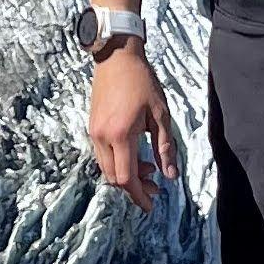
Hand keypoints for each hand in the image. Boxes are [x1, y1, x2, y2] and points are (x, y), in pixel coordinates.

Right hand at [86, 43, 175, 211]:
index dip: (139, 195)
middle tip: (155, 187)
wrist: (116, 57)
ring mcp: (94, 132)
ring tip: (148, 168)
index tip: (151, 205)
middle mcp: (102, 137)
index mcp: (120, 135)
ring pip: (106, 168)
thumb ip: (165, 147)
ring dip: (126, 175)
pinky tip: (135, 154)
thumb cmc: (142, 82)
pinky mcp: (92, 127)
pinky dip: (118, 163)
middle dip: (134, 188)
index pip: (126, 178)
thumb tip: (170, 176)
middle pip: (114, 178)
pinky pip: (102, 155)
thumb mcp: (161, 115)